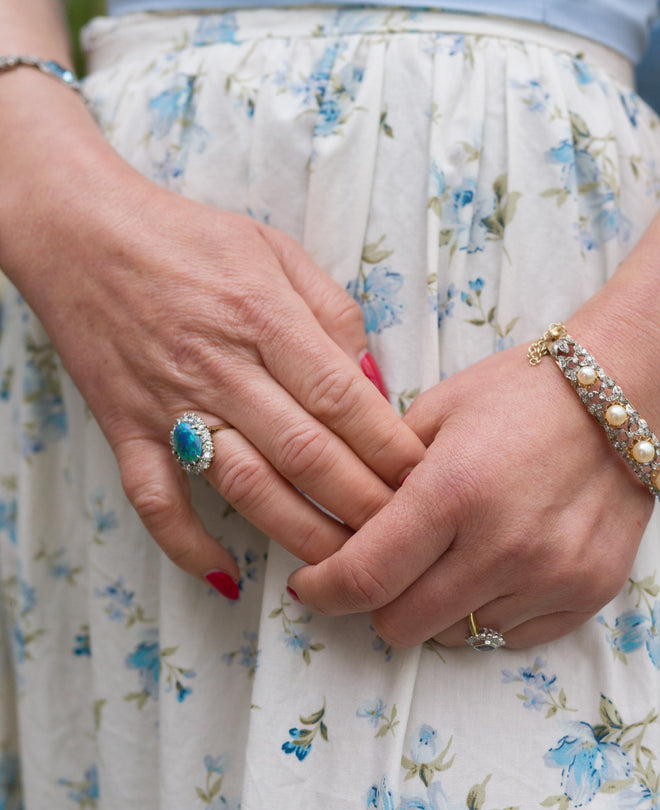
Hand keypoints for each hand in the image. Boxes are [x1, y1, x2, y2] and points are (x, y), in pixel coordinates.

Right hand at [7, 162, 425, 588]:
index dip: (390, 448)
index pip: (343, 399)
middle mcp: (221, 366)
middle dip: (363, 504)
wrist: (83, 232)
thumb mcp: (277, 250)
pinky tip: (229, 576)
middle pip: (306, 453)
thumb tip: (376, 382)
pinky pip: (157, 502)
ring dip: (300, 533)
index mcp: (265, 316)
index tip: (426, 479)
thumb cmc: (191, 238)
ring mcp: (170, 403)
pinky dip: (189, 545)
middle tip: (405, 538)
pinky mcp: (126, 429)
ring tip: (345, 567)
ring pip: (245, 486)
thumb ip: (334, 314)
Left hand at [287, 342, 654, 647]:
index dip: (322, 591)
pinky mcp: (588, 594)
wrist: (626, 394)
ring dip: (437, 607)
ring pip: (455, 636)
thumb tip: (335, 531)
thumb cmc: (522, 393)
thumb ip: (381, 473)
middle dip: (378, 600)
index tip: (310, 584)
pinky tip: (497, 566)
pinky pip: (510, 637)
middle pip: (400, 624)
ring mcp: (551, 576)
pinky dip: (490, 612)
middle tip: (386, 566)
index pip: (363, 578)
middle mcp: (503, 545)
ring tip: (453, 557)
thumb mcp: (437, 411)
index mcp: (454, 491)